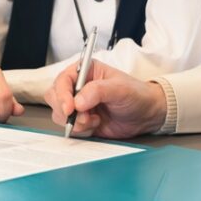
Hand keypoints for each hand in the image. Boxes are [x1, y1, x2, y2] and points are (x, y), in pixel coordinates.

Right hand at [45, 60, 166, 138]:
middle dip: (66, 110)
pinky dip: (80, 129)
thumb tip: (78, 101)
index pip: (62, 80)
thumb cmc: (136, 94)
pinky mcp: (81, 120)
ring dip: (75, 121)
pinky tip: (96, 124)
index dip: (62, 94)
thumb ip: (98, 91)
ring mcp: (78, 105)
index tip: (70, 108)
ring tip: (94, 120)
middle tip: (83, 116)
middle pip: (54, 97)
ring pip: (59, 114)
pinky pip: (69, 127)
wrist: (146, 115)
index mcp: (85, 71)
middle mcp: (78, 87)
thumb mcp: (119, 88)